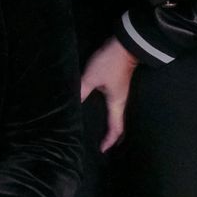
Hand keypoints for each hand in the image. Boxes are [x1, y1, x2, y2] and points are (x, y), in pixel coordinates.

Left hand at [80, 37, 137, 152]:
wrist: (125, 46)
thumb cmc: (109, 64)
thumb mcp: (91, 77)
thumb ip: (81, 90)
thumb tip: (71, 103)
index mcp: (117, 104)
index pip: (116, 128)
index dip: (109, 141)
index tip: (102, 150)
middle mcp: (121, 102)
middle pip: (120, 125)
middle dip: (113, 137)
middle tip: (104, 145)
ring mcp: (121, 94)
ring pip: (118, 116)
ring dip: (112, 126)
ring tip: (101, 132)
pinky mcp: (118, 86)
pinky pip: (114, 106)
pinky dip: (110, 114)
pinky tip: (101, 111)